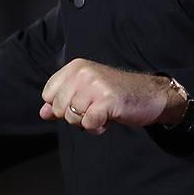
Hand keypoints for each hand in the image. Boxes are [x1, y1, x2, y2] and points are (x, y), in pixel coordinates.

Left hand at [39, 58, 187, 134]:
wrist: (150, 94)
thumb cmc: (116, 94)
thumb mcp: (86, 93)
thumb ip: (62, 101)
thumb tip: (43, 113)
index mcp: (75, 67)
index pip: (48, 94)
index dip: (61, 106)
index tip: (80, 103)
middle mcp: (83, 72)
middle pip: (58, 108)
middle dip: (74, 116)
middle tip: (94, 109)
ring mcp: (95, 85)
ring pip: (73, 117)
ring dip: (87, 123)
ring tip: (103, 113)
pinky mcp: (107, 100)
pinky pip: (88, 124)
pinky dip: (97, 128)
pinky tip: (109, 120)